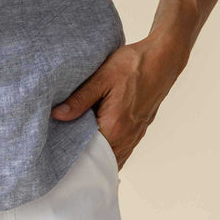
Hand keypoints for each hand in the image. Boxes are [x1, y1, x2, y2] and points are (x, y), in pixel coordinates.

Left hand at [50, 35, 188, 169]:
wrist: (162, 58)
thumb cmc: (132, 65)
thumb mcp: (101, 77)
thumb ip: (79, 100)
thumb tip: (57, 115)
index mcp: (115, 126)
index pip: (89, 154)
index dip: (73, 154)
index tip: (59, 150)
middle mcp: (127, 137)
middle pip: (101, 161)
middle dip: (84, 159)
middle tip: (66, 151)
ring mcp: (135, 135)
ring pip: (114, 159)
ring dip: (98, 157)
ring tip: (79, 148)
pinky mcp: (140, 129)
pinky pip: (123, 151)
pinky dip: (110, 152)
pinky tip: (99, 142)